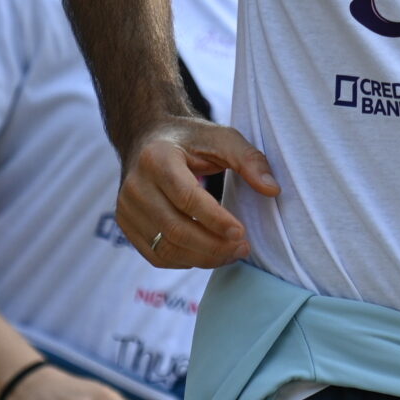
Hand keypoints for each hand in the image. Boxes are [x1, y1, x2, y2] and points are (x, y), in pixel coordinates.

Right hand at [116, 115, 277, 269]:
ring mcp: (126, 207)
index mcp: (156, 158)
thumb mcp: (222, 138)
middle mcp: (135, 185)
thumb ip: (249, 159)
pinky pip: (157, 255)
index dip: (215, 220)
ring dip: (202, 258)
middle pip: (175, 229)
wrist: (149, 138)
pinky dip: (185, 261)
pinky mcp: (126, 225)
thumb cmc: (191, 140)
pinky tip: (208, 254)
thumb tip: (273, 189)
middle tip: (243, 248)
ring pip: (165, 247)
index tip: (242, 232)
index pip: (187, 198)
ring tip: (231, 253)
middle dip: (213, 246)